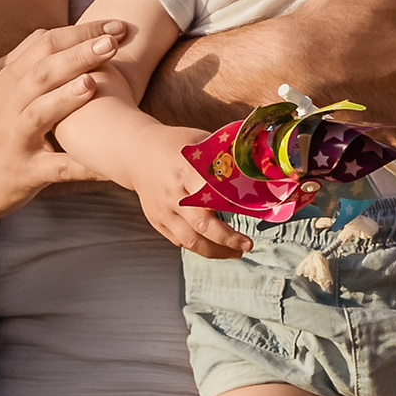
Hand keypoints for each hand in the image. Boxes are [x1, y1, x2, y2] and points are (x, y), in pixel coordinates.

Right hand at [0, 22, 125, 220]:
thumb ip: (21, 63)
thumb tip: (49, 33)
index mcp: (8, 81)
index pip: (44, 45)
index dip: (81, 32)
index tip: (115, 25)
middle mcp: (9, 104)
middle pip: (44, 70)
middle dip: (80, 52)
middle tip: (115, 40)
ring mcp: (15, 138)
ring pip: (41, 112)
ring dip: (68, 97)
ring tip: (95, 82)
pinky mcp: (23, 171)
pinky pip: (55, 168)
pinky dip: (81, 166)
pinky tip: (107, 165)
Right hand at [130, 151, 250, 261]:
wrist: (136, 153)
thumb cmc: (176, 145)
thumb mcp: (200, 141)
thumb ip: (224, 156)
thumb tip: (259, 164)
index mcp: (186, 170)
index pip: (212, 193)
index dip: (234, 207)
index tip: (255, 214)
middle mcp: (173, 193)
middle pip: (201, 225)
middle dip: (227, 240)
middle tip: (248, 245)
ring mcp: (163, 210)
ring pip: (190, 241)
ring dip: (216, 251)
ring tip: (236, 253)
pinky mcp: (157, 221)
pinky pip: (180, 241)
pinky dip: (200, 247)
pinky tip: (216, 247)